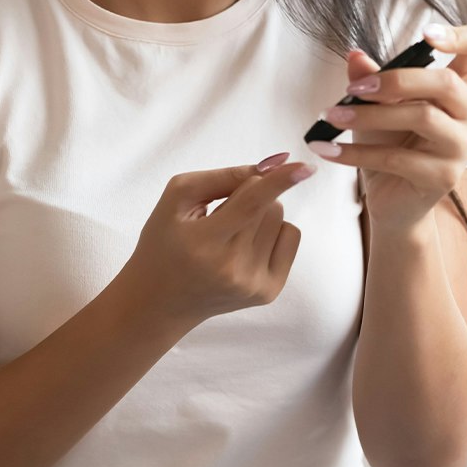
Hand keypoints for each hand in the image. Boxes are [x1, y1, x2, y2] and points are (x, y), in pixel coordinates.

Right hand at [121, 155, 312, 326]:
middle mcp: (233, 268)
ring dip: (260, 214)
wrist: (159, 302)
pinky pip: (291, 237)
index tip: (307, 167)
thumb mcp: (177, 198)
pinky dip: (273, 232)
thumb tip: (275, 164)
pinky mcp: (268, 293)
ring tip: (229, 235)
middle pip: (269, 205)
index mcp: (205, 243)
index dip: (279, 181)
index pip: (251, 204)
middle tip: (220, 218)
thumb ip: (223, 177)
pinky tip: (246, 246)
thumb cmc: (164, 242)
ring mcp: (254, 285)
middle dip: (250, 196)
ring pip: (281, 218)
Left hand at [307, 24, 466, 235]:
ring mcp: (463, 147)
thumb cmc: (392, 142)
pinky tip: (327, 149)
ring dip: (368, 116)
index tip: (425, 34)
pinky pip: (397, 157)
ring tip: (331, 116)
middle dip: (395, 80)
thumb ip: (370, 78)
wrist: (393, 199)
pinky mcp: (443, 177)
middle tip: (353, 89)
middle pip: (446, 82)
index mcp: (463, 86)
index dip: (460, 35)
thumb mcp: (377, 104)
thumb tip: (355, 56)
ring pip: (422, 117)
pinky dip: (356, 152)